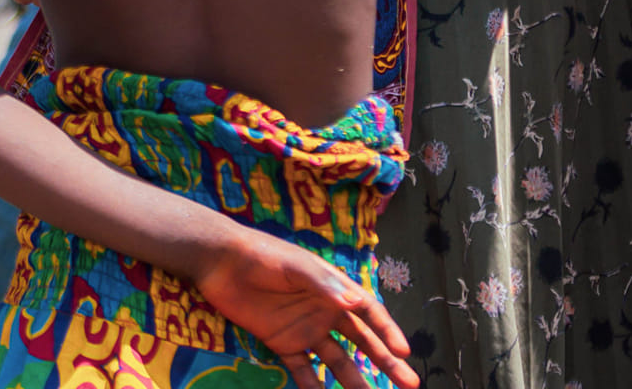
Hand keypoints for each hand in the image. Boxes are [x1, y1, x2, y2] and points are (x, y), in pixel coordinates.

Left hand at [194, 229, 417, 388]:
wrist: (222, 263)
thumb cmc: (264, 256)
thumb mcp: (297, 266)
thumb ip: (324, 285)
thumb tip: (355, 302)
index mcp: (332, 287)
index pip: (367, 311)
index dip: (387, 331)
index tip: (404, 353)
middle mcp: (325, 310)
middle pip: (362, 340)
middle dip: (385, 361)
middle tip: (409, 384)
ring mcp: (306, 329)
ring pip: (338, 360)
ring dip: (355, 381)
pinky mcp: (283, 343)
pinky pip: (304, 371)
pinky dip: (315, 387)